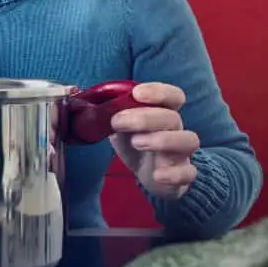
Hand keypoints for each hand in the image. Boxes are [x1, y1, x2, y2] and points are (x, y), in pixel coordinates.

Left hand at [109, 82, 199, 198]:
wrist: (154, 174)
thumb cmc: (137, 142)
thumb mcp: (120, 125)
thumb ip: (106, 112)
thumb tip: (79, 98)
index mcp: (161, 112)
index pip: (172, 95)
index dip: (158, 91)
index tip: (137, 93)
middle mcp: (176, 129)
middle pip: (172, 117)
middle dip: (145, 117)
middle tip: (118, 121)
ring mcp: (181, 152)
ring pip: (187, 141)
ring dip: (163, 140)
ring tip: (137, 142)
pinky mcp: (182, 175)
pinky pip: (188, 173)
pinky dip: (174, 174)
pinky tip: (158, 175)